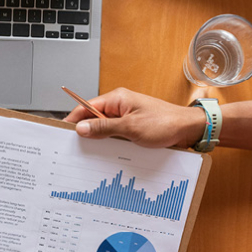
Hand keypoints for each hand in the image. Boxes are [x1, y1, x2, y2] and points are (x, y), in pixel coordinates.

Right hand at [62, 88, 206, 148]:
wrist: (189, 129)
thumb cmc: (165, 124)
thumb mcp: (130, 128)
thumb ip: (103, 127)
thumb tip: (81, 128)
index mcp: (117, 99)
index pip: (86, 107)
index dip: (73, 120)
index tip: (62, 132)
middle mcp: (120, 105)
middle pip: (93, 118)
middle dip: (84, 132)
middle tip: (73, 147)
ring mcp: (127, 117)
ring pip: (104, 128)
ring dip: (98, 139)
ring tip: (89, 153)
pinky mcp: (134, 127)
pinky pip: (115, 134)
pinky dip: (110, 143)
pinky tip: (107, 153)